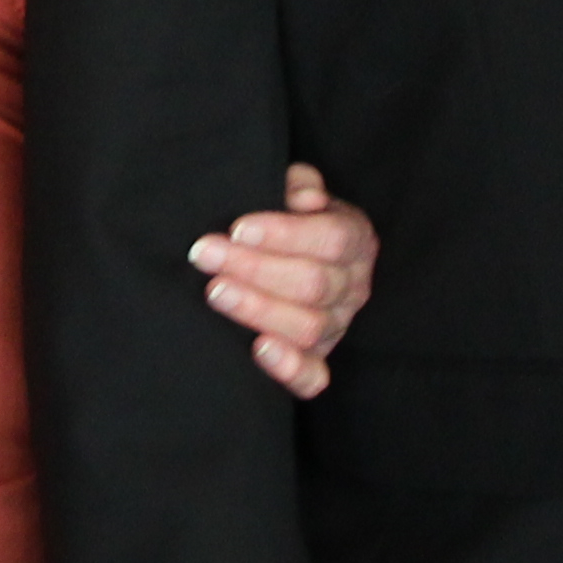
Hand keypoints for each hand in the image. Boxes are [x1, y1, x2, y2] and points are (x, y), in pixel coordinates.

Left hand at [194, 166, 376, 397]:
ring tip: (215, 291)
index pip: (332, 239)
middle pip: (314, 284)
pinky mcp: (317, 362)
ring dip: (257, 309)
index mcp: (356, 241)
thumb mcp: (293, 192)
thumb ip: (298, 184)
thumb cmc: (283, 220)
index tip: (237, 228)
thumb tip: (303, 198)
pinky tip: (259, 349)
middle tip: (206, 255)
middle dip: (254, 268)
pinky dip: (288, 368)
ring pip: (308, 327)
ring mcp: (337, 328)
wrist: (280, 259)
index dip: (285, 234)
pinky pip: (312, 378)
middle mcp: (354, 287)